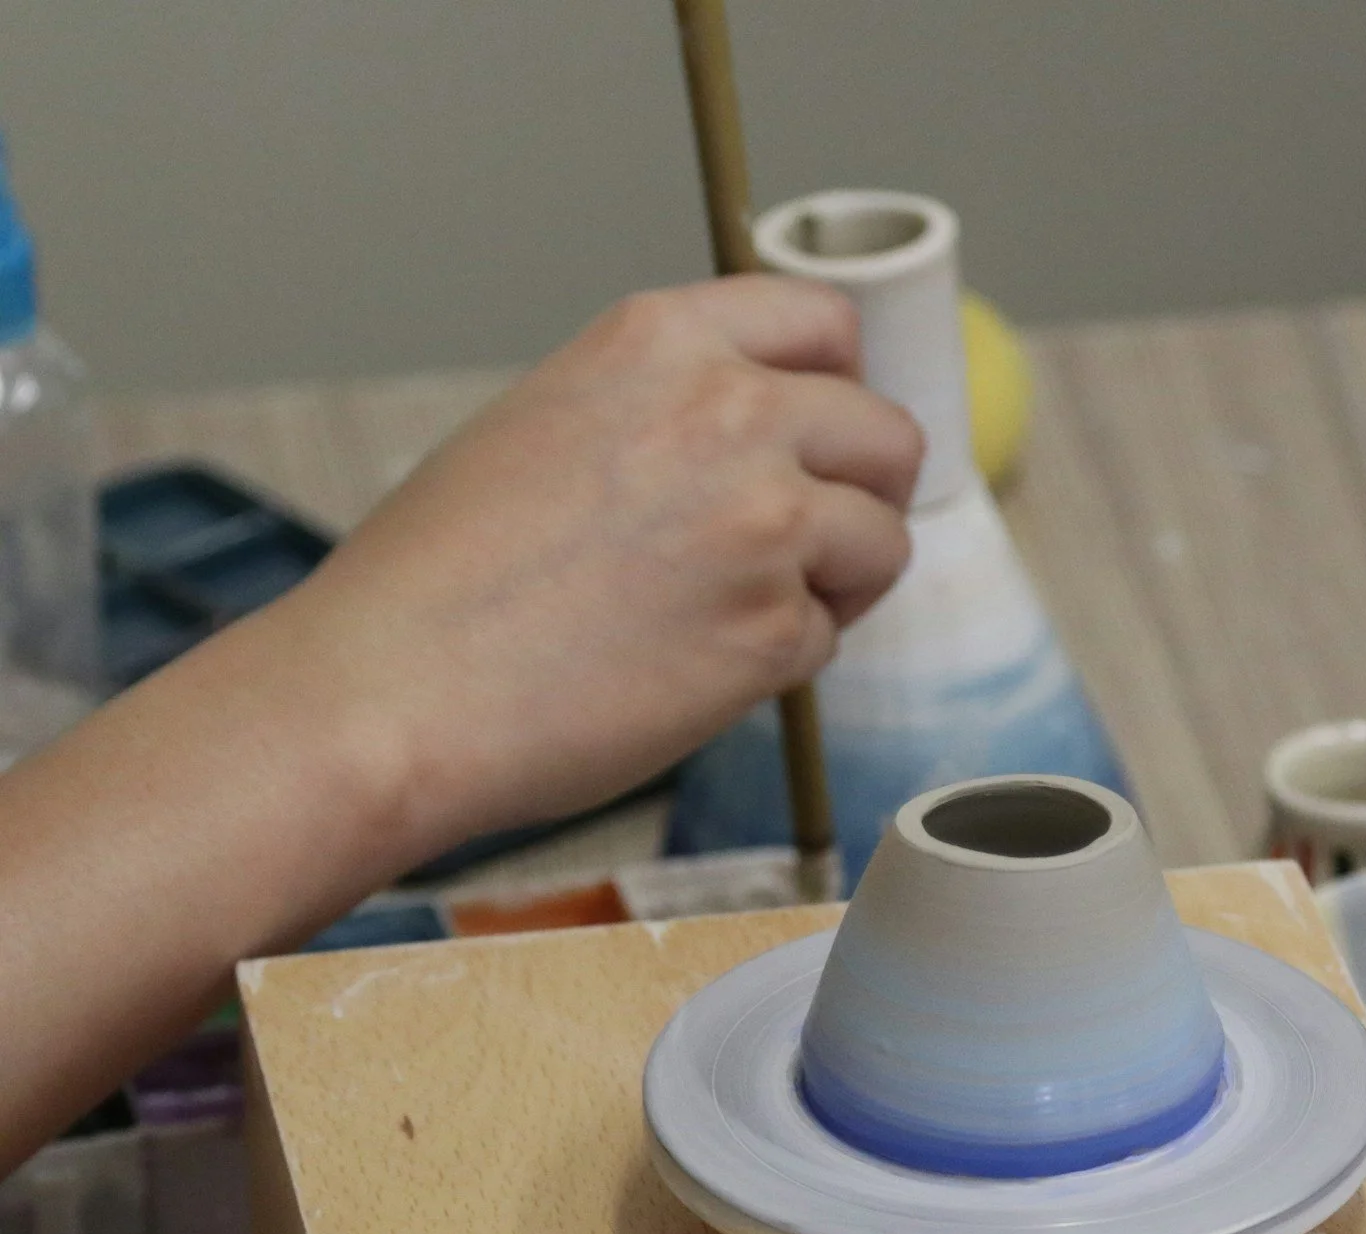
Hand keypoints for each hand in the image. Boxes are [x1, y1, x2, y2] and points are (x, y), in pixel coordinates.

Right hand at [250, 273, 923, 860]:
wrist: (390, 691)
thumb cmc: (437, 578)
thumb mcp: (546, 420)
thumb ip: (663, 406)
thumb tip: (758, 432)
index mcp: (661, 341)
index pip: (825, 321)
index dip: (841, 382)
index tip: (827, 429)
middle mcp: (730, 413)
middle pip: (887, 434)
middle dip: (864, 490)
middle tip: (812, 540)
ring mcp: (765, 522)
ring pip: (883, 541)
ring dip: (838, 581)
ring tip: (743, 610)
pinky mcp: (774, 630)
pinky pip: (828, 636)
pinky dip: (783, 659)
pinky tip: (696, 666)